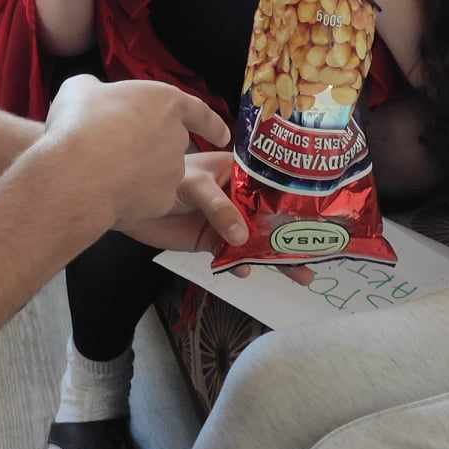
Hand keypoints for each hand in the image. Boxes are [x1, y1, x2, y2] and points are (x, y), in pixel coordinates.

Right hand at [41, 75, 230, 228]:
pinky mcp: (162, 201)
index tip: (223, 135)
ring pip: (161, 173)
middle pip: (173, 143)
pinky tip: (109, 193)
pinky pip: (149, 199)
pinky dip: (134, 198)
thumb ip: (96, 92)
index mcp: (166, 102)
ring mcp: (173, 171)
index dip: (211, 124)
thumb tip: (93, 95)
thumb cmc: (81, 122)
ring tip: (106, 173)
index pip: (199, 112)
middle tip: (119, 147)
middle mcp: (177, 137)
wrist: (79, 172)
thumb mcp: (81, 90)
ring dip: (141, 173)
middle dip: (153, 147)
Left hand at [121, 155, 312, 285]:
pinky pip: (233, 255)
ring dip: (275, 256)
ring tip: (300, 275)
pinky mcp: (211, 241)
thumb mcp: (195, 185)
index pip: (272, 186)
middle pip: (270, 217)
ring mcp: (225, 220)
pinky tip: (247, 271)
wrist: (126, 200)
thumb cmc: (162, 178)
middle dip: (292, 236)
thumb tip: (242, 237)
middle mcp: (237, 197)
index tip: (321, 218)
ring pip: (255, 239)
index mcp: (238, 173)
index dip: (295, 201)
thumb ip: (219, 208)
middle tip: (317, 255)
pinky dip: (243, 264)